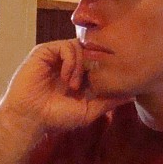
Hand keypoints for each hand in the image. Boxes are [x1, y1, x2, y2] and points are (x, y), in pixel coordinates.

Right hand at [0, 39, 130, 138]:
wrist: (30, 117)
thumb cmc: (55, 117)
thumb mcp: (88, 111)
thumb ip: (108, 102)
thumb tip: (132, 95)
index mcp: (79, 75)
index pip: (99, 62)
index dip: (105, 69)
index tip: (109, 81)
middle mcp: (68, 63)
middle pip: (91, 51)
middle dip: (95, 66)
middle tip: (90, 85)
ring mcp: (56, 56)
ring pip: (80, 47)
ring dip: (81, 66)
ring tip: (74, 85)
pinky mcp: (45, 52)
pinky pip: (66, 46)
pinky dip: (71, 61)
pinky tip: (66, 78)